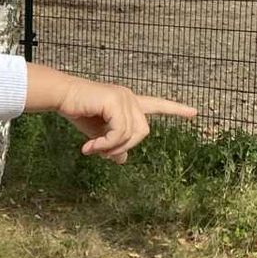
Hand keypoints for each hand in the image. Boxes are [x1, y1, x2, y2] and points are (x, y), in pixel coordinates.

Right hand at [51, 75, 194, 162]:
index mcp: (129, 103)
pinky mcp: (115, 100)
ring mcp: (124, 97)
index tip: (194, 113)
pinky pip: (120, 131)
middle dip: (125, 146)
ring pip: (131, 134)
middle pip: (143, 132)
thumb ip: (113, 144)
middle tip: (103, 154)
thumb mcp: (99, 135)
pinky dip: (106, 144)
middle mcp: (130, 97)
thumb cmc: (79, 112)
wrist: (62, 97)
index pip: (157, 105)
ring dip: (111, 147)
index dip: (176, 110)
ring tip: (92, 150)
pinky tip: (90, 147)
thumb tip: (123, 160)